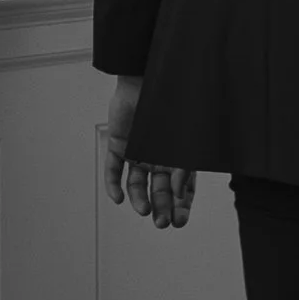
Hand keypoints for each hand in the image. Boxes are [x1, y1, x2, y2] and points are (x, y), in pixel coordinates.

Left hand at [102, 74, 195, 229]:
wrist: (147, 76)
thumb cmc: (173, 102)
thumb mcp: (185, 138)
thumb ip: (184, 165)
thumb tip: (178, 191)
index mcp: (178, 155)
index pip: (181, 188)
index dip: (181, 206)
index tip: (179, 221)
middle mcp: (158, 156)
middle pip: (159, 190)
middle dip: (161, 208)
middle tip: (161, 223)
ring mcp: (137, 151)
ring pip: (136, 183)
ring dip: (139, 198)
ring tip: (142, 210)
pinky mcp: (119, 144)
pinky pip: (114, 169)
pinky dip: (114, 185)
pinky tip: (119, 199)